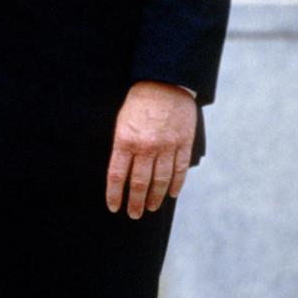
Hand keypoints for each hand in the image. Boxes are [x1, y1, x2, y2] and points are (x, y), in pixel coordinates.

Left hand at [105, 81, 195, 219]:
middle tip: (134, 214)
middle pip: (139, 183)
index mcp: (125, 140)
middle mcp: (146, 147)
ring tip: (150, 207)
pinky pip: (179, 170)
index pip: (117, 176)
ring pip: (160, 180)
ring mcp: (167, 146)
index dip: (115, 195)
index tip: (114, 207)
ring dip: (155, 197)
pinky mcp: (183, 143)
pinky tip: (171, 193)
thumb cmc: (139, 101)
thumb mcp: (121, 121)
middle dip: (136, 202)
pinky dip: (175, 184)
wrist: (164, 83)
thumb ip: (121, 146)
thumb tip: (120, 171)